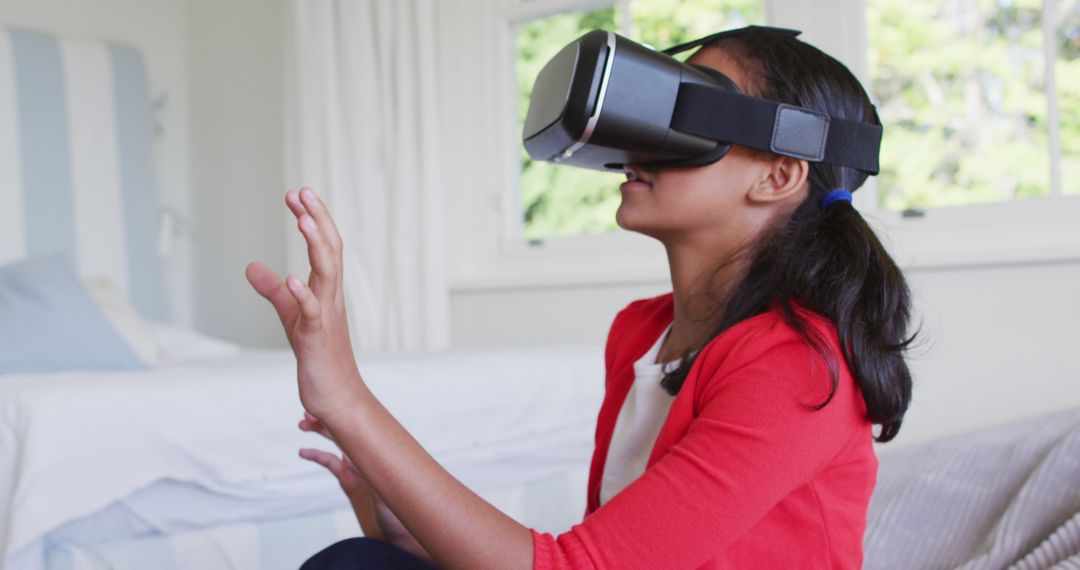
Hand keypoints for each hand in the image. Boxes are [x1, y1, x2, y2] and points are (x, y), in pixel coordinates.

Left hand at [246, 187, 362, 418]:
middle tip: (302, 190)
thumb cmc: (319, 357)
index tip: (297, 194)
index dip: (313, 219)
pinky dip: (304, 294)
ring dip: (316, 245)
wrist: (339, 397)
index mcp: (326, 291)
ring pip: (327, 273)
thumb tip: (251, 265)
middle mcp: (331, 298)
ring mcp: (327, 317)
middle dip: (318, 219)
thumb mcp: (291, 317)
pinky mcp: (317, 339)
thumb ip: (274, 290)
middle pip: (330, 250)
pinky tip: (292, 277)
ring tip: (303, 218)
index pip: (324, 247)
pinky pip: (312, 313)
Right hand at [299, 413, 432, 561]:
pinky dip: (317, 456)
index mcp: (376, 452)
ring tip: (302, 423)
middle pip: (345, 429)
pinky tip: (303, 452)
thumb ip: (373, 474)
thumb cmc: (399, 512)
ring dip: (320, 431)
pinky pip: (331, 463)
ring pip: (336, 442)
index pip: (359, 425)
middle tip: (308, 411)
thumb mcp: (387, 491)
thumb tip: (360, 458)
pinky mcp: (350, 481)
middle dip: (327, 418)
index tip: (329, 400)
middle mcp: (368, 455)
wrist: (396, 535)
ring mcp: (358, 466)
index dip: (343, 412)